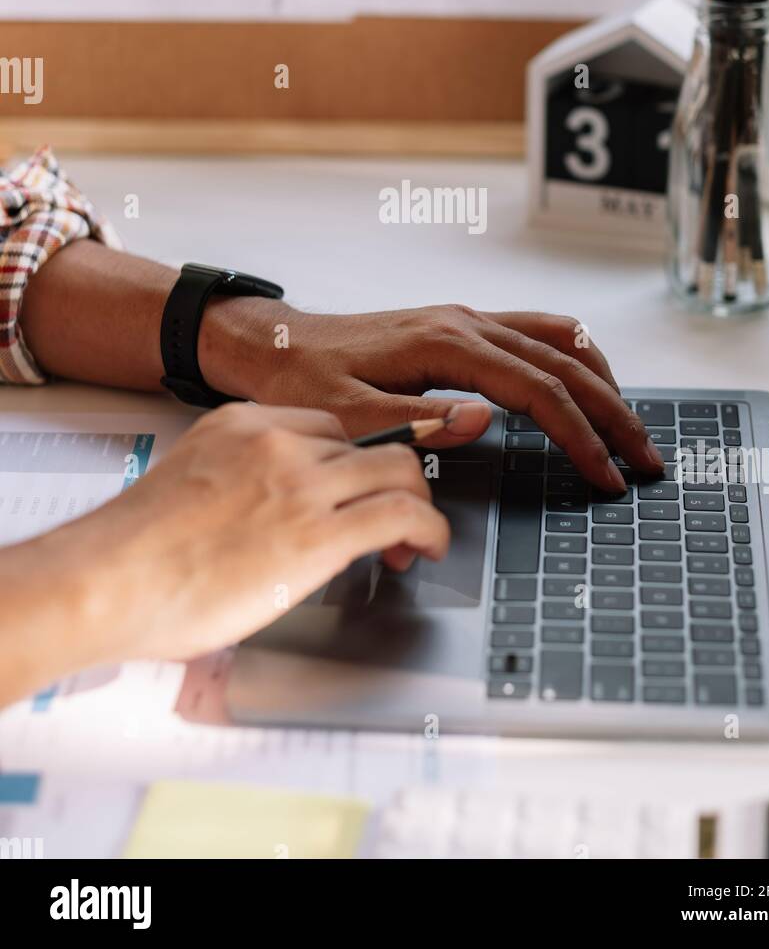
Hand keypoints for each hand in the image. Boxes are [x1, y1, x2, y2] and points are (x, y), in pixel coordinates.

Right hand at [17, 404, 447, 681]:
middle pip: (369, 445)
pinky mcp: (318, 535)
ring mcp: (300, 484)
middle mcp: (277, 442)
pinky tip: (428, 547)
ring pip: (398, 472)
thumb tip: (263, 519)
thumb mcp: (189, 485)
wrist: (105, 580)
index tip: (361, 486)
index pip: (326, 427)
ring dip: (418, 503)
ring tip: (419, 534)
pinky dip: (429, 529)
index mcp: (241, 424)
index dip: (353, 462)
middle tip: (400, 512)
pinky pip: (401, 516)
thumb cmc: (128, 553)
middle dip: (393, 480)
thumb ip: (237, 484)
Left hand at [200, 301, 663, 494]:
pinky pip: (538, 332)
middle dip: (612, 413)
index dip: (580, 435)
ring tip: (629, 427)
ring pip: (560, 339)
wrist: (273, 343)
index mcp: (446, 344)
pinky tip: (586, 386)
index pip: (538, 390)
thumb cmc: (303, 379)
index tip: (607, 476)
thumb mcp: (345, 414)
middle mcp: (466, 322)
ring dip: (602, 381)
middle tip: (646, 460)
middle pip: (565, 362)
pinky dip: (575, 360)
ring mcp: (467, 319)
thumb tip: (482, 421)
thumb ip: (414, 421)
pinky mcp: (461, 326)